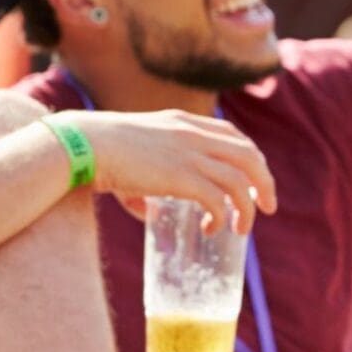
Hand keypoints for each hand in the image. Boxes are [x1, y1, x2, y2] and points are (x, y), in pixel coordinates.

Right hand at [64, 110, 276, 233]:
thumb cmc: (100, 151)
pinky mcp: (181, 177)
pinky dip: (221, 217)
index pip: (234, 135)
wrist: (83, 145)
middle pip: (250, 156)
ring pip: (240, 182)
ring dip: (247, 208)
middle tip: (267, 207)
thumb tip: (150, 213)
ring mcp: (190, 154)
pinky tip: (212, 228)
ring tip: (241, 229)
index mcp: (185, 123)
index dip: (251, 159)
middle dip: (265, 183)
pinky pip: (217, 200)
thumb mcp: (136, 152)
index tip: (253, 179)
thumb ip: (151, 179)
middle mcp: (195, 135)